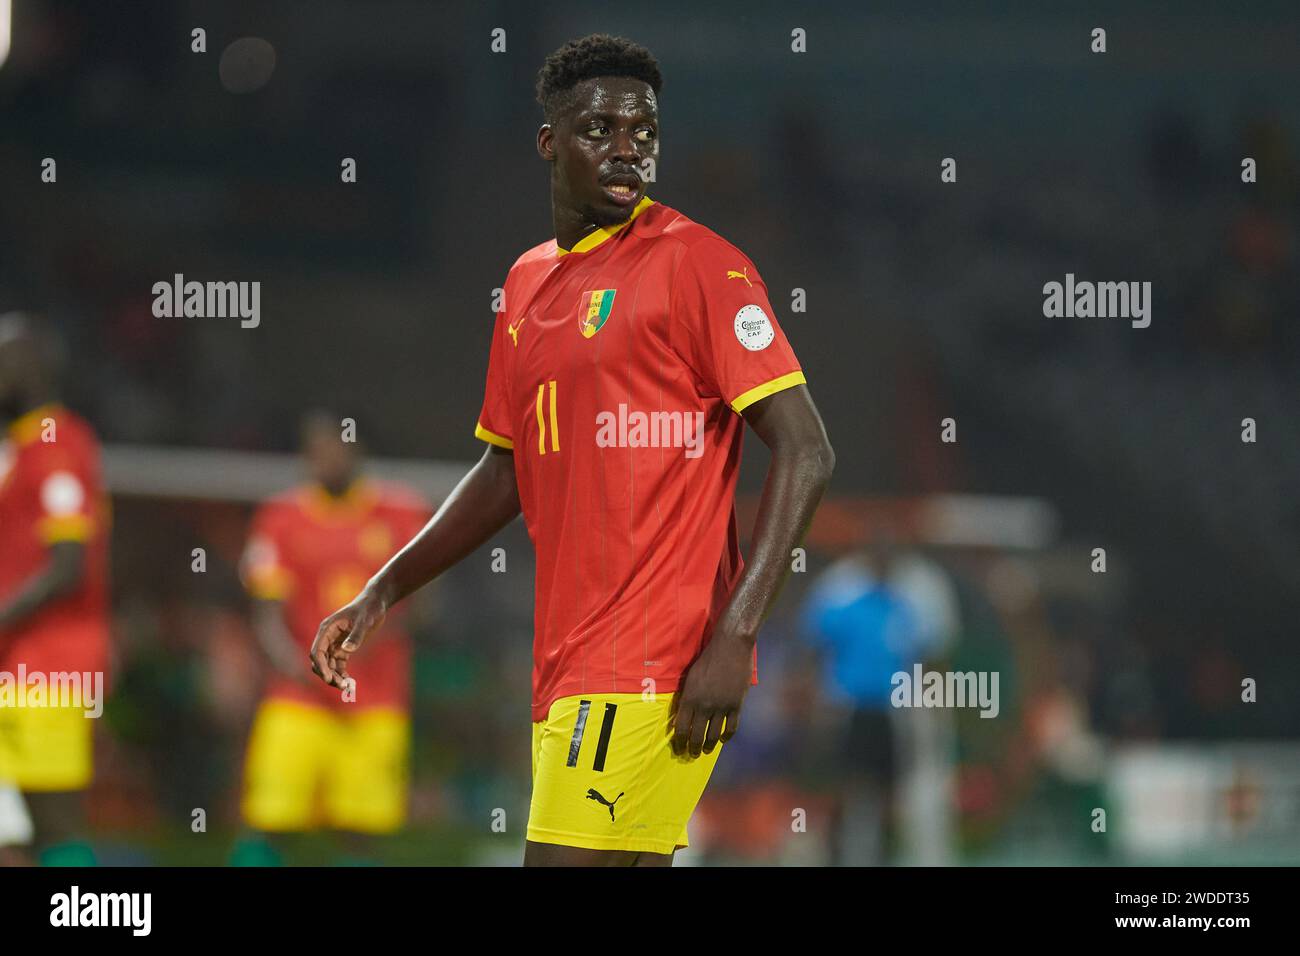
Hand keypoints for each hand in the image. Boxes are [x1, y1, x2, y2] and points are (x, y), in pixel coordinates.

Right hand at [310, 589, 386, 688]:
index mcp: (327, 629)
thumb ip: (355, 635)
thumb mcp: (364, 622)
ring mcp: (334, 644)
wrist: (376, 603)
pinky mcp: (343, 648)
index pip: (317, 651)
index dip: (321, 666)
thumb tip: (346, 650)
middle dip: (328, 674)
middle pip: (320, 661)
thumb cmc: (369, 609)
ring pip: (328, 665)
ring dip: (334, 677)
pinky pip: (338, 665)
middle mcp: (327, 637)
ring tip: (347, 687)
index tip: (328, 678)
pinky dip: (341, 674)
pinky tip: (349, 683)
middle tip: (341, 686)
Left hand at [671, 623, 753, 757]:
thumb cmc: (707, 659)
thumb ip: (687, 697)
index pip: (681, 728)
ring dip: (709, 746)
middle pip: (696, 735)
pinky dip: (726, 736)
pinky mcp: (736, 705)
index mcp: (690, 698)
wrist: (730, 648)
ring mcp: (721, 707)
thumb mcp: (690, 677)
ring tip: (706, 751)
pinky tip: (723, 739)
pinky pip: (731, 727)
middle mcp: (704, 706)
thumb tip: (683, 715)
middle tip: (691, 755)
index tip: (678, 749)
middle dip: (692, 748)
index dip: (679, 742)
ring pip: (713, 735)